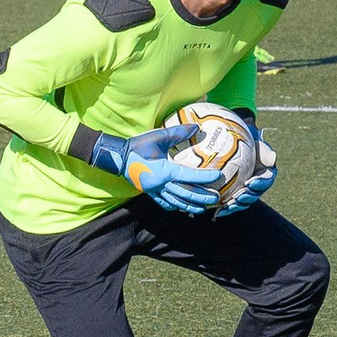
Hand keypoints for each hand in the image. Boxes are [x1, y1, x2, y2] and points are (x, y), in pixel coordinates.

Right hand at [89, 121, 217, 215]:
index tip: (218, 176)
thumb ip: (179, 132)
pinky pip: (163, 202)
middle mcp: (161, 184)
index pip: (190, 176)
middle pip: (185, 194)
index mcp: (165, 171)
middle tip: (216, 198)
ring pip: (176, 202)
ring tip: (203, 208)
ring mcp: (154, 190)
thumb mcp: (159, 136)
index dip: (205, 177)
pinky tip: (180, 208)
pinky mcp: (149, 191)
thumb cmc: (138, 146)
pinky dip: (174, 206)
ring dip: (190, 206)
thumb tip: (197, 128)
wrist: (118, 157)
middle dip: (202, 197)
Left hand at [223, 131, 276, 214]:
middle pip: (255, 194)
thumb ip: (266, 151)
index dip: (259, 183)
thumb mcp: (258, 143)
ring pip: (244, 201)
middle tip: (237, 196)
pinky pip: (231, 204)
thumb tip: (273, 158)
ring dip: (237, 205)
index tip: (249, 182)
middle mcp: (258, 185)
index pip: (266, 180)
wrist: (236, 145)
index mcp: (266, 174)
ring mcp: (247, 191)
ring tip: (228, 205)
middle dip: (247, 197)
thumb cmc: (247, 141)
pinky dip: (225, 209)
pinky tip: (217, 212)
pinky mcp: (235, 195)